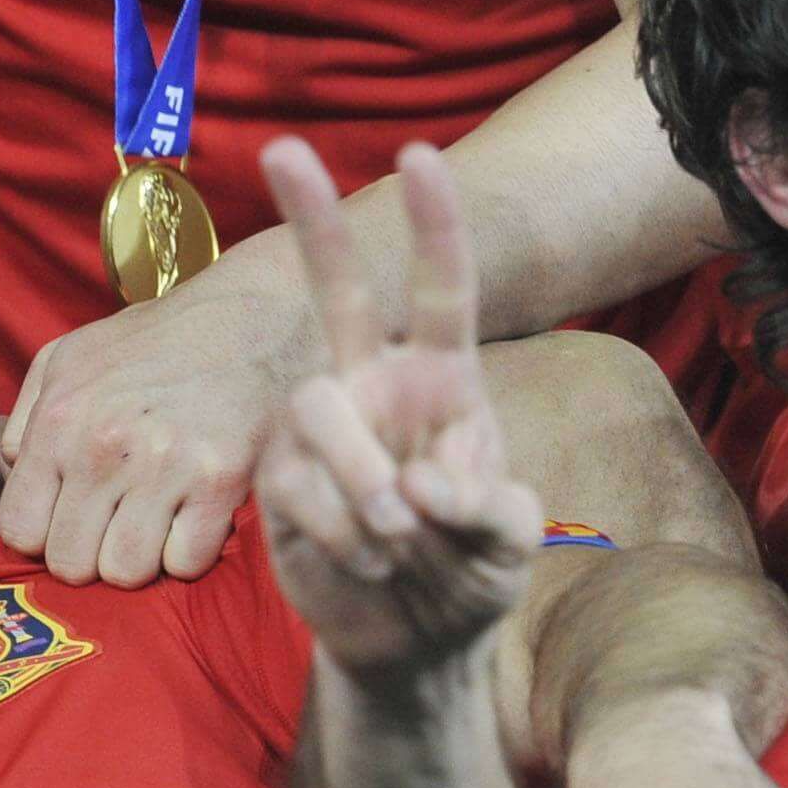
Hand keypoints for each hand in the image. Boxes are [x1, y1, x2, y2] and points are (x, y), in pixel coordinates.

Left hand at [0, 255, 310, 584]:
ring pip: (126, 573)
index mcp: (59, 421)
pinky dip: (188, 553)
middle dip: (90, 552)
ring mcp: (164, 467)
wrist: (251, 316)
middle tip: (117, 522)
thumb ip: (26, 421)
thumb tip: (14, 476)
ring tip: (155, 519)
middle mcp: (104, 448)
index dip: (43, 535)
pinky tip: (193, 517)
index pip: (20, 531)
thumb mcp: (69, 358)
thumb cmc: (155, 343)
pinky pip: (185, 564)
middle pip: (70, 564)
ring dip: (140, 558)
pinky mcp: (220, 482)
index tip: (71, 518)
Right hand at [252, 136, 541, 681]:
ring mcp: (319, 433)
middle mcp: (374, 387)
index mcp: (444, 380)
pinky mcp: (277, 483)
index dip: (432, 226)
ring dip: (360, 479)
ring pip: (317, 408)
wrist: (410, 640)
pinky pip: (295, 485)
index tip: (420, 156)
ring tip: (397, 543)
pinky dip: (338, 532)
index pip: (442, 290)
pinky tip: (367, 565)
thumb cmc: (473, 574)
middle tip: (280, 147)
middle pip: (338, 292)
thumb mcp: (510, 545)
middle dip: (310, 219)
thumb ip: (488, 510)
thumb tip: (418, 490)